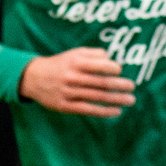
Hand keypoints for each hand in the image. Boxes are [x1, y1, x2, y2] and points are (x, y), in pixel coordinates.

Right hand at [19, 48, 134, 117]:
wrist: (34, 78)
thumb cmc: (60, 64)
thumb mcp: (74, 53)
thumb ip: (94, 54)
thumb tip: (112, 60)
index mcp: (76, 62)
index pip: (100, 65)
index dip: (114, 68)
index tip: (119, 71)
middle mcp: (72, 77)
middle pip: (101, 83)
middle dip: (120, 85)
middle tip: (132, 87)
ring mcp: (69, 93)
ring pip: (97, 97)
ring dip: (117, 99)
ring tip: (130, 100)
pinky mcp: (65, 106)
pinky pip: (88, 109)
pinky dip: (104, 111)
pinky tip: (116, 111)